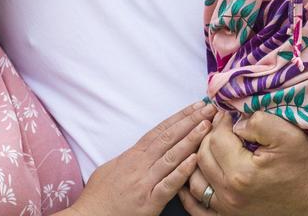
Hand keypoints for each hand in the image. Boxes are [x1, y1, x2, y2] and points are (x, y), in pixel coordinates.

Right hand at [67, 101, 215, 215]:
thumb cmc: (99, 196)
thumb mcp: (111, 169)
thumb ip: (130, 158)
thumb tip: (143, 149)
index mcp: (132, 156)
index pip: (160, 131)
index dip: (179, 117)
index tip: (195, 106)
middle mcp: (140, 165)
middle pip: (168, 138)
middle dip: (190, 121)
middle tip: (209, 108)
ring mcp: (145, 183)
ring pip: (171, 156)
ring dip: (190, 139)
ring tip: (207, 125)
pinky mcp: (149, 202)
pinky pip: (168, 184)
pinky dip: (181, 171)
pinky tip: (194, 160)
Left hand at [177, 111, 307, 215]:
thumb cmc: (305, 165)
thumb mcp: (287, 134)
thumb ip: (257, 121)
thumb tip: (234, 122)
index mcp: (242, 173)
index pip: (215, 138)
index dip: (219, 120)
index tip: (226, 112)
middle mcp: (230, 194)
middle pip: (202, 157)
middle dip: (207, 136)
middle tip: (218, 124)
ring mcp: (228, 209)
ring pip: (195, 180)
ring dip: (197, 159)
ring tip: (209, 144)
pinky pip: (198, 207)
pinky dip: (190, 192)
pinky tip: (190, 176)